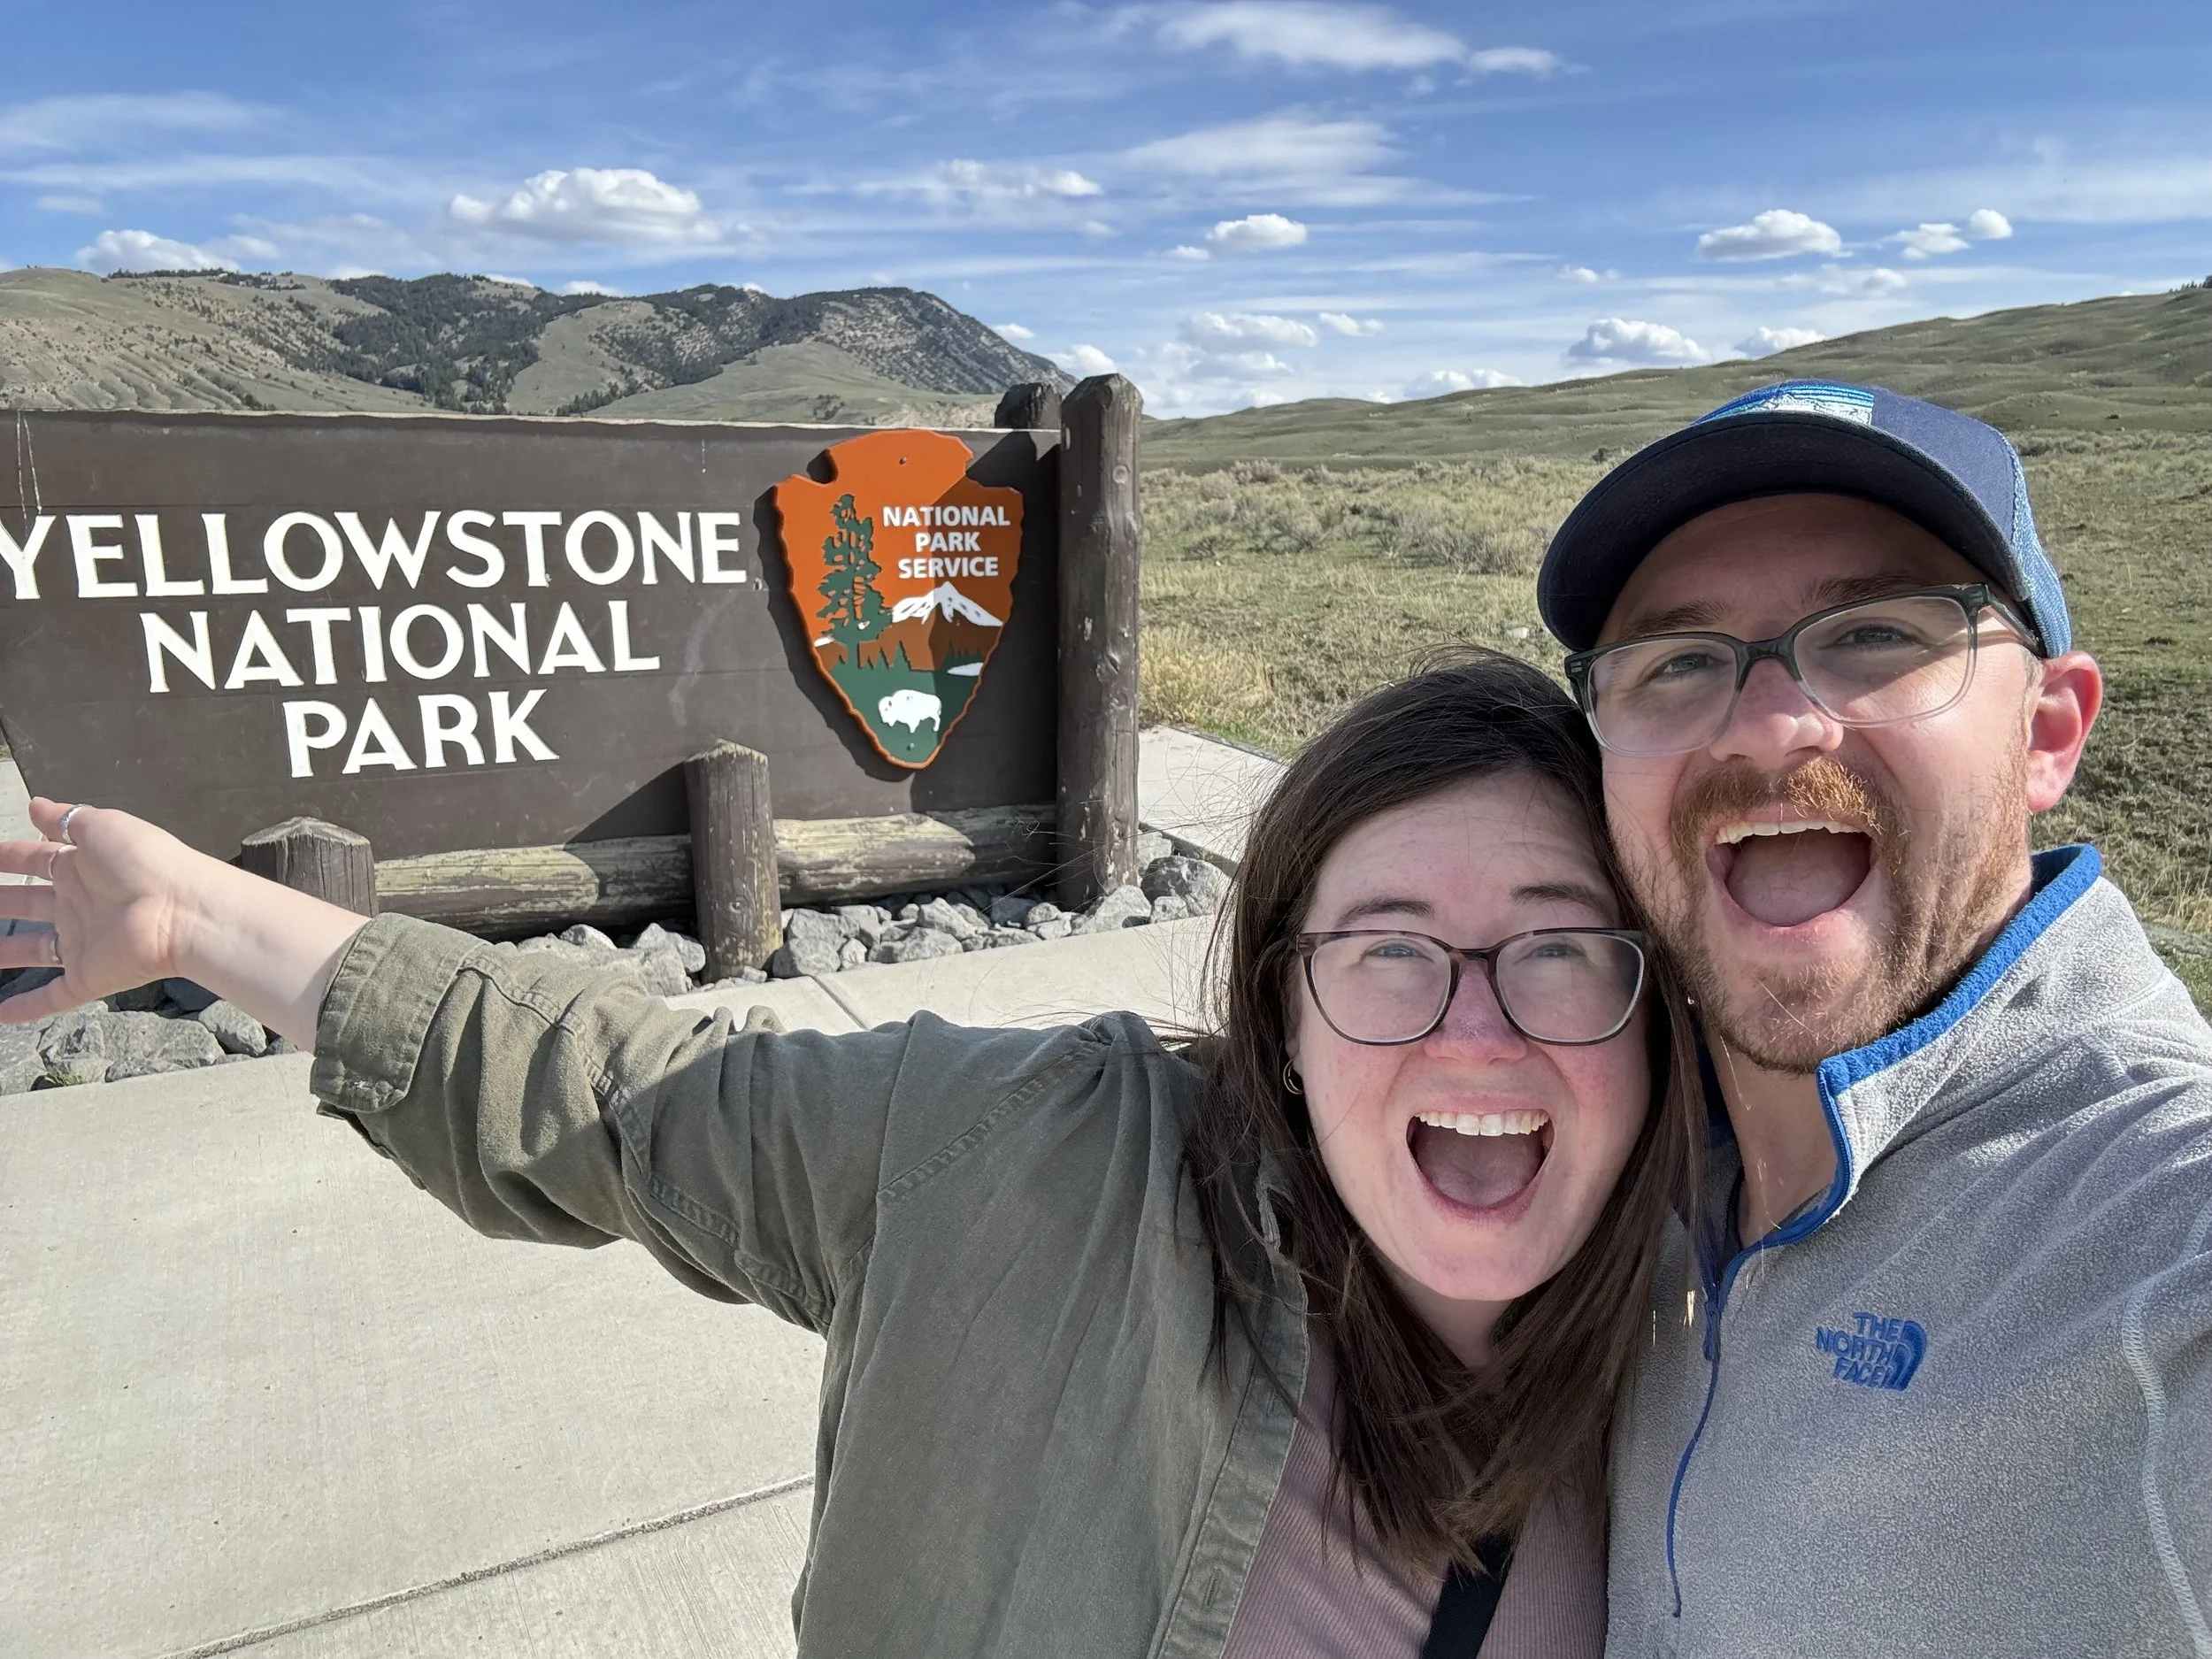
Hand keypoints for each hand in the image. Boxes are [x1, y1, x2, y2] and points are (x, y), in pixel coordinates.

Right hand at [0, 798, 369, 1045]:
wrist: (183, 911)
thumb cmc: (146, 863)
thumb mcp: (103, 827)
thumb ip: (67, 819)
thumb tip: (37, 804)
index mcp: (84, 868)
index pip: (36, 860)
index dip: (9, 857)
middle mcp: (81, 905)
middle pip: (28, 903)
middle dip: (0, 901)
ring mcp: (84, 943)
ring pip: (33, 949)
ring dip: (4, 952)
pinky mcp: (89, 977)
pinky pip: (53, 997)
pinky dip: (25, 1007)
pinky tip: (0, 1014)